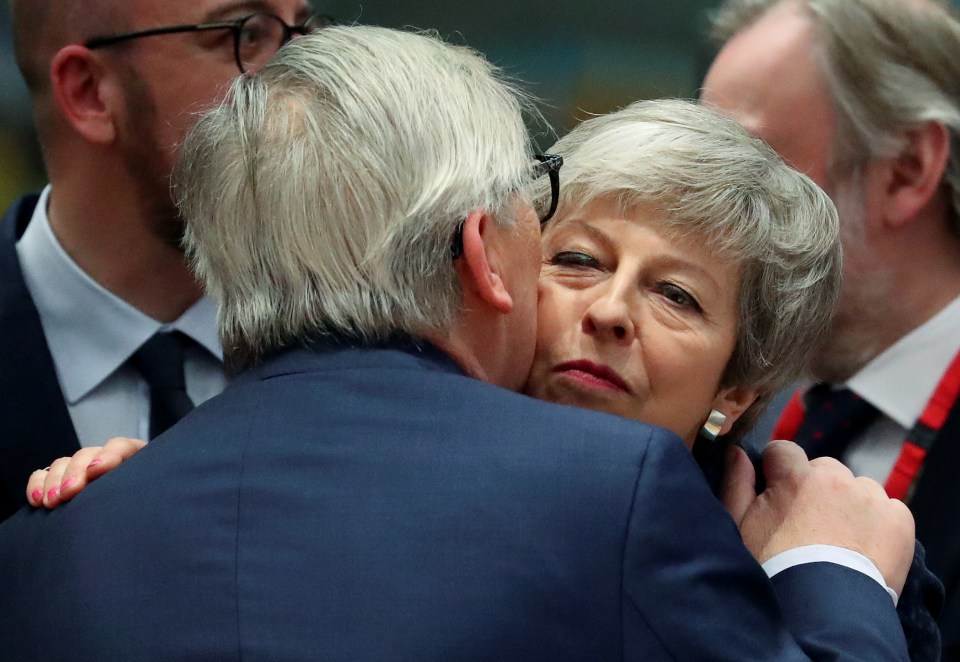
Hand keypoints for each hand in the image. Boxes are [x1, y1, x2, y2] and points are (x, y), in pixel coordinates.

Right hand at [26, 437, 146, 508]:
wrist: (141, 527)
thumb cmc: (150, 513)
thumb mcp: (153, 501)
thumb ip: (147, 496)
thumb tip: (146, 502)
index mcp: (136, 461)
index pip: (122, 447)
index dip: (109, 455)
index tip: (96, 470)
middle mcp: (108, 461)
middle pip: (88, 455)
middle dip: (76, 472)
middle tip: (68, 493)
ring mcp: (84, 470)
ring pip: (65, 463)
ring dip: (55, 480)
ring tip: (52, 501)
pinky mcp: (63, 482)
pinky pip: (45, 475)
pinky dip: (38, 484)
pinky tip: (37, 501)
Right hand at [721, 440, 914, 595]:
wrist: (821, 613)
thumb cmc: (773, 569)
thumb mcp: (740, 526)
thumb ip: (737, 483)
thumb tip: (737, 452)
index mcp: (796, 476)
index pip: (784, 450)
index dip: (777, 471)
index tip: (778, 494)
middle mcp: (836, 479)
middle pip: (824, 470)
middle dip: (816, 489)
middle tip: (810, 524)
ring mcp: (872, 499)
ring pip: (858, 488)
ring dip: (849, 504)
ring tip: (840, 540)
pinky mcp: (899, 521)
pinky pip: (889, 509)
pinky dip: (879, 523)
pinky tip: (864, 547)